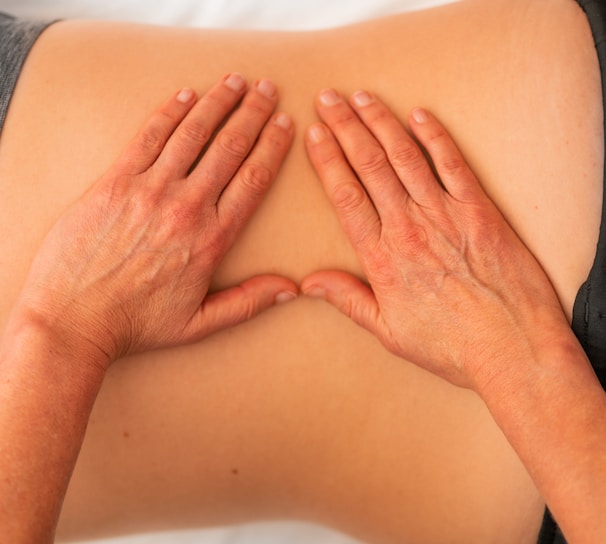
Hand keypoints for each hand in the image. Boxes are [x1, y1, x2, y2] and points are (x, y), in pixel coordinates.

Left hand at [14, 74, 296, 367]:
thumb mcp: (200, 323)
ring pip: (192, 134)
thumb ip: (248, 302)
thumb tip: (292, 289)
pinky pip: (147, 138)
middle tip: (268, 89)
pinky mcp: (115, 183)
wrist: (74, 319)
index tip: (284, 124)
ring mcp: (148, 190)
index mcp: (211, 238)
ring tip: (235, 81)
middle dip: (252, 113)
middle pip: (229, 147)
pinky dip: (168, 113)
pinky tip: (185, 95)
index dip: (272, 146)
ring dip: (217, 102)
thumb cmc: (136, 323)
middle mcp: (185, 207)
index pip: (253, 179)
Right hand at [302, 89, 568, 390]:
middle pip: (370, 165)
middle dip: (345, 127)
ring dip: (381, 122)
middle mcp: (408, 228)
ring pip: (405, 157)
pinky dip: (435, 137)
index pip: (346, 196)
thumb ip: (347, 300)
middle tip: (328, 99)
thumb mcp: (388, 332)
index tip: (314, 134)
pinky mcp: (479, 210)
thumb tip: (310, 283)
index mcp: (382, 258)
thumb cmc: (450, 344)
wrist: (511, 347)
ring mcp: (445, 215)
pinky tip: (418, 115)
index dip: (327, 160)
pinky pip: (452, 163)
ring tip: (361, 98)